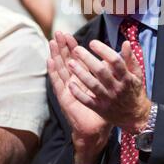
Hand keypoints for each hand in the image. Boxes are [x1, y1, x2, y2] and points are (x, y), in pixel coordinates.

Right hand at [48, 32, 111, 163]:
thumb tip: (114, 58)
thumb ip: (111, 72)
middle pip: (65, 60)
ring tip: (51, 42)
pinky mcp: (65, 98)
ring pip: (60, 68)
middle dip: (62, 46)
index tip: (69, 34)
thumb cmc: (104, 108)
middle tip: (58, 33)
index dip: (72, 46)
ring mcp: (67, 89)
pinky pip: (58, 83)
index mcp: (83, 78)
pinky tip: (50, 61)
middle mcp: (73, 81)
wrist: (96, 130)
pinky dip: (53, 72)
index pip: (75, 58)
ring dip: (55, 55)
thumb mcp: (110, 88)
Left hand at [67, 40, 150, 133]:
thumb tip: (126, 43)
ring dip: (80, 74)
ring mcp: (108, 99)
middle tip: (76, 49)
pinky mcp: (100, 108)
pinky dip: (78, 93)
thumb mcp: (137, 74)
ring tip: (70, 63)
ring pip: (92, 85)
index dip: (103, 50)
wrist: (135, 116)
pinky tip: (70, 84)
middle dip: (88, 59)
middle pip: (101, 72)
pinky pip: (87, 101)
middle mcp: (117, 88)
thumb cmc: (134, 91)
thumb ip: (131, 58)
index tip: (92, 43)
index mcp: (126, 78)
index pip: (115, 61)